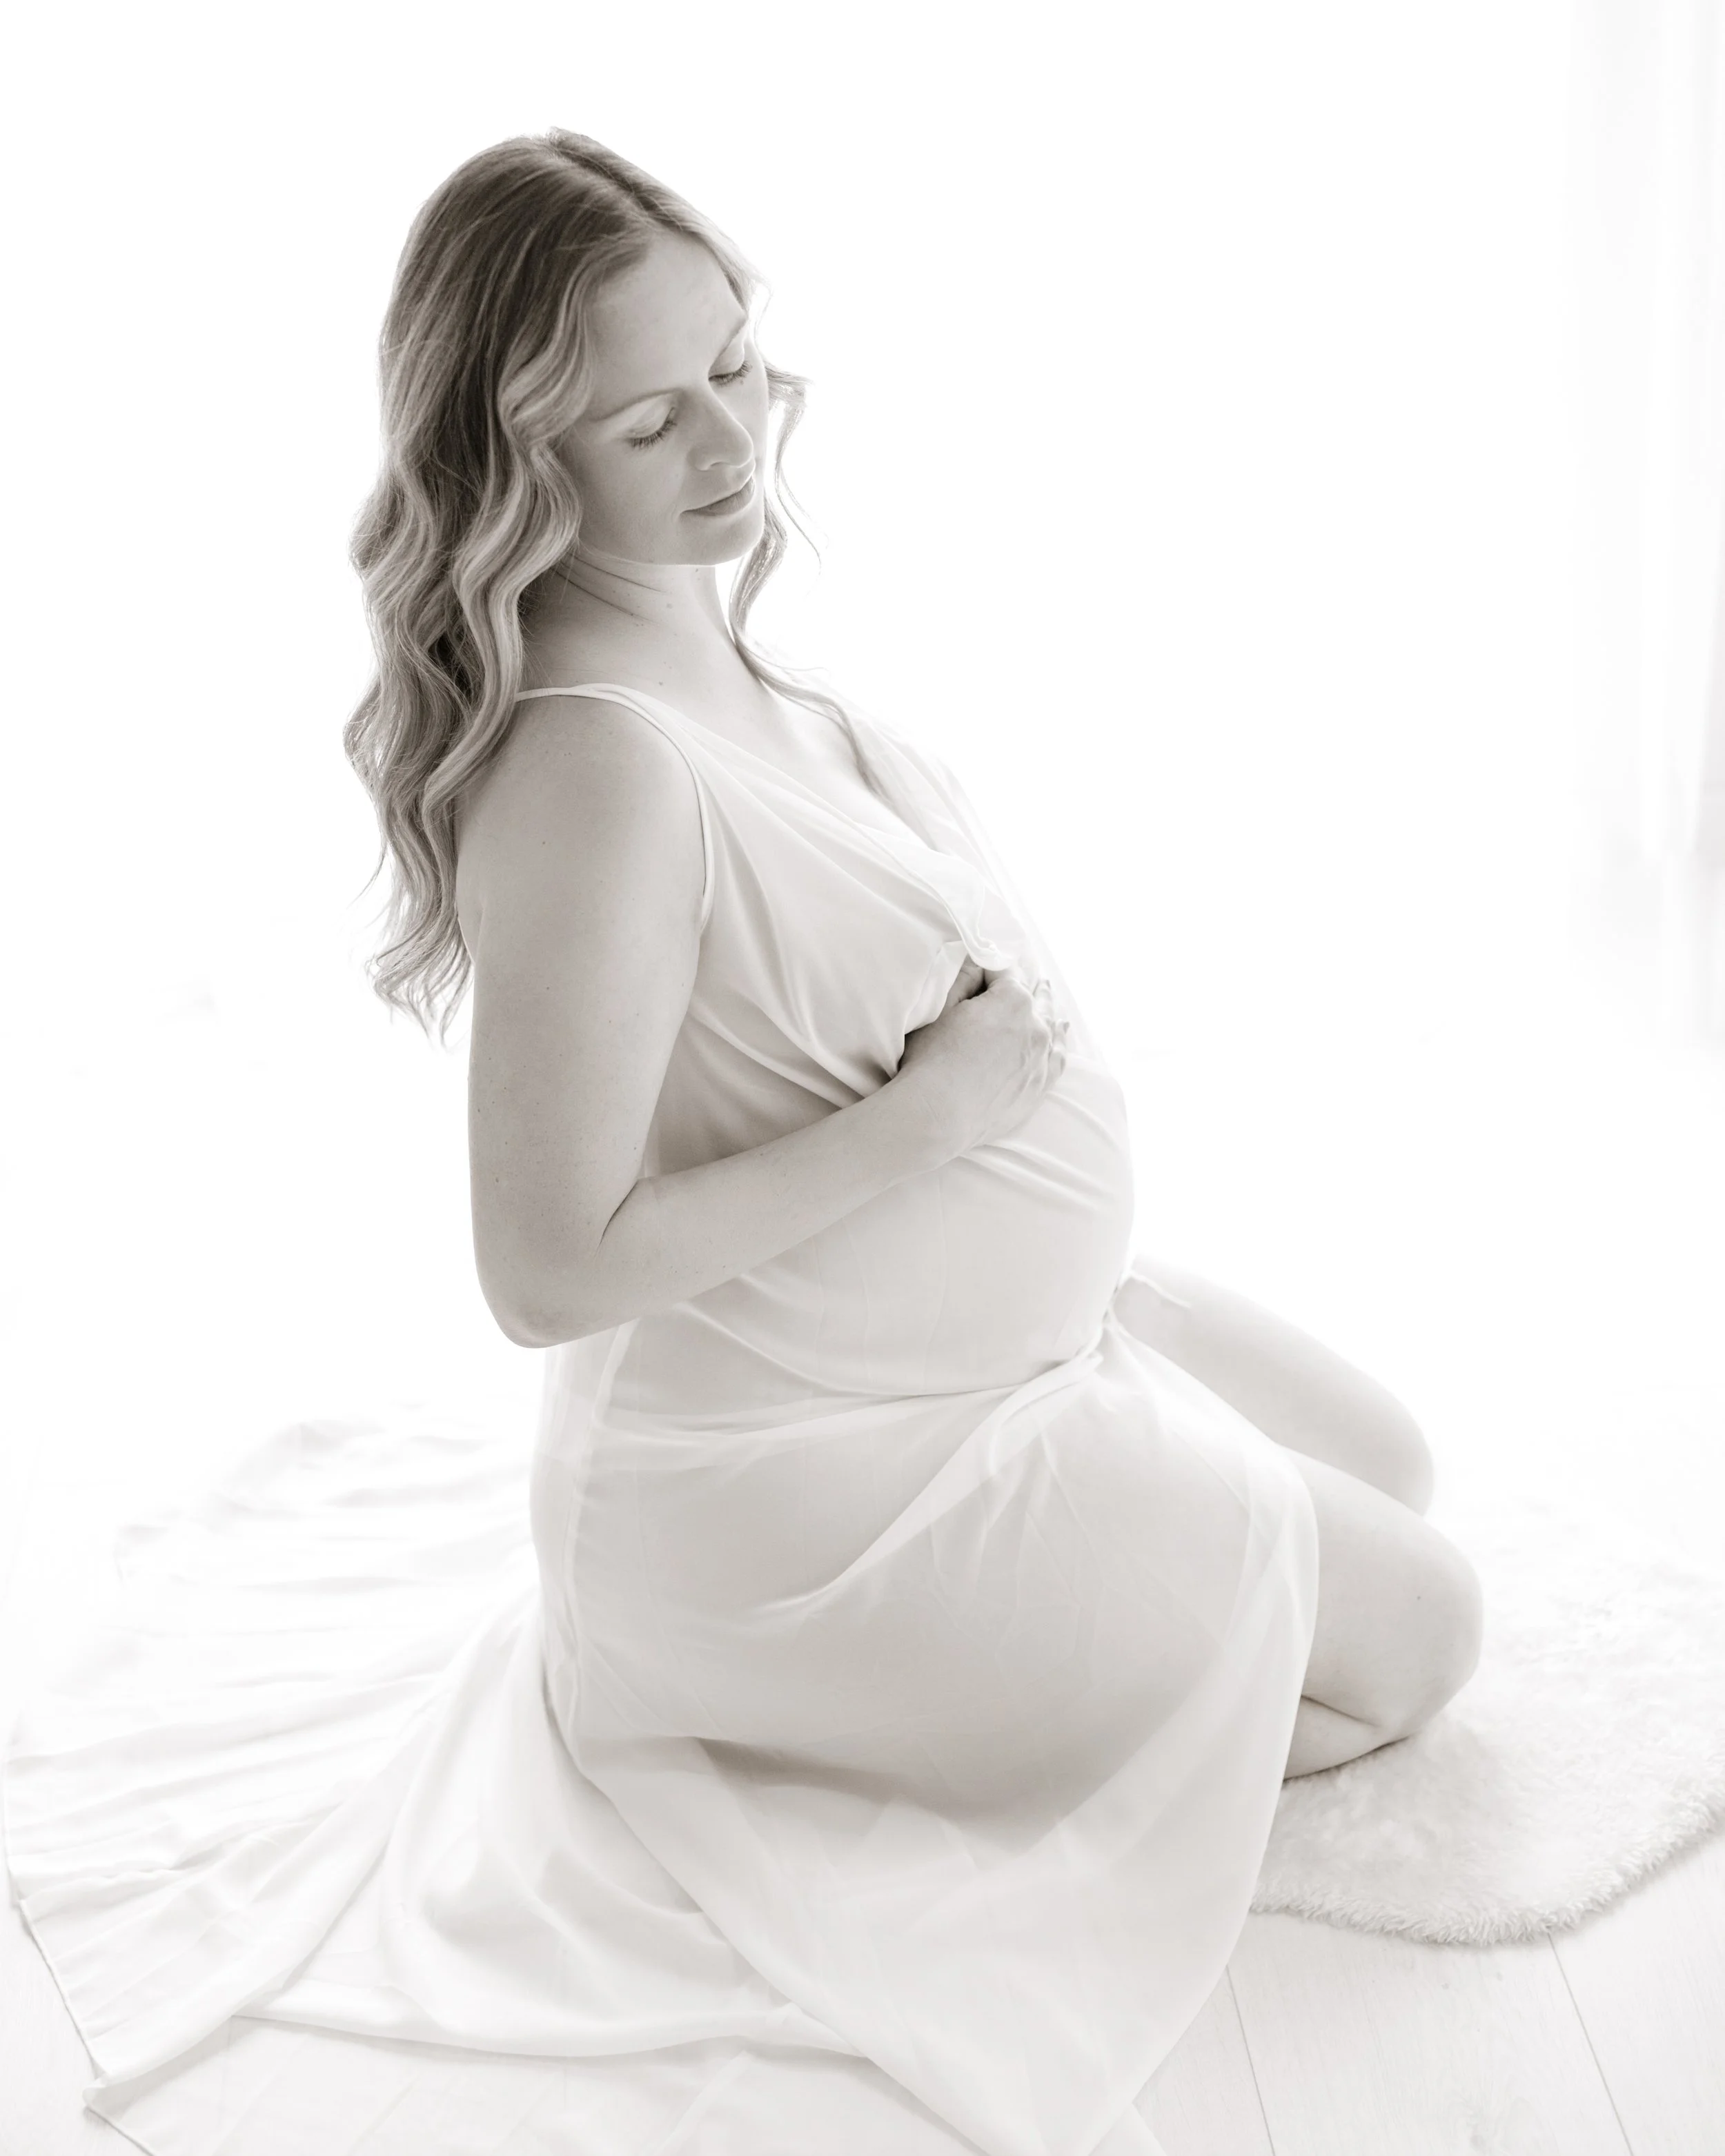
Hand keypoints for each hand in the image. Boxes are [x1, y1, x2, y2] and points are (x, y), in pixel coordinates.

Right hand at [894, 963, 1069, 1155]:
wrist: (938, 1116)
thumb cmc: (932, 1060)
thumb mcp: (941, 1009)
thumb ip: (964, 978)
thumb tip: (978, 962)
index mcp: (1013, 1000)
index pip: (1003, 974)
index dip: (988, 971)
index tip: (981, 972)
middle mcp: (1036, 1027)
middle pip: (1034, 998)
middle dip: (1027, 987)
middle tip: (1027, 978)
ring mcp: (1042, 1059)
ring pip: (1050, 1025)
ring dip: (1046, 1009)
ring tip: (1047, 997)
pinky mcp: (1040, 1086)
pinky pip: (1058, 1057)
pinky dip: (1060, 1041)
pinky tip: (1061, 1033)